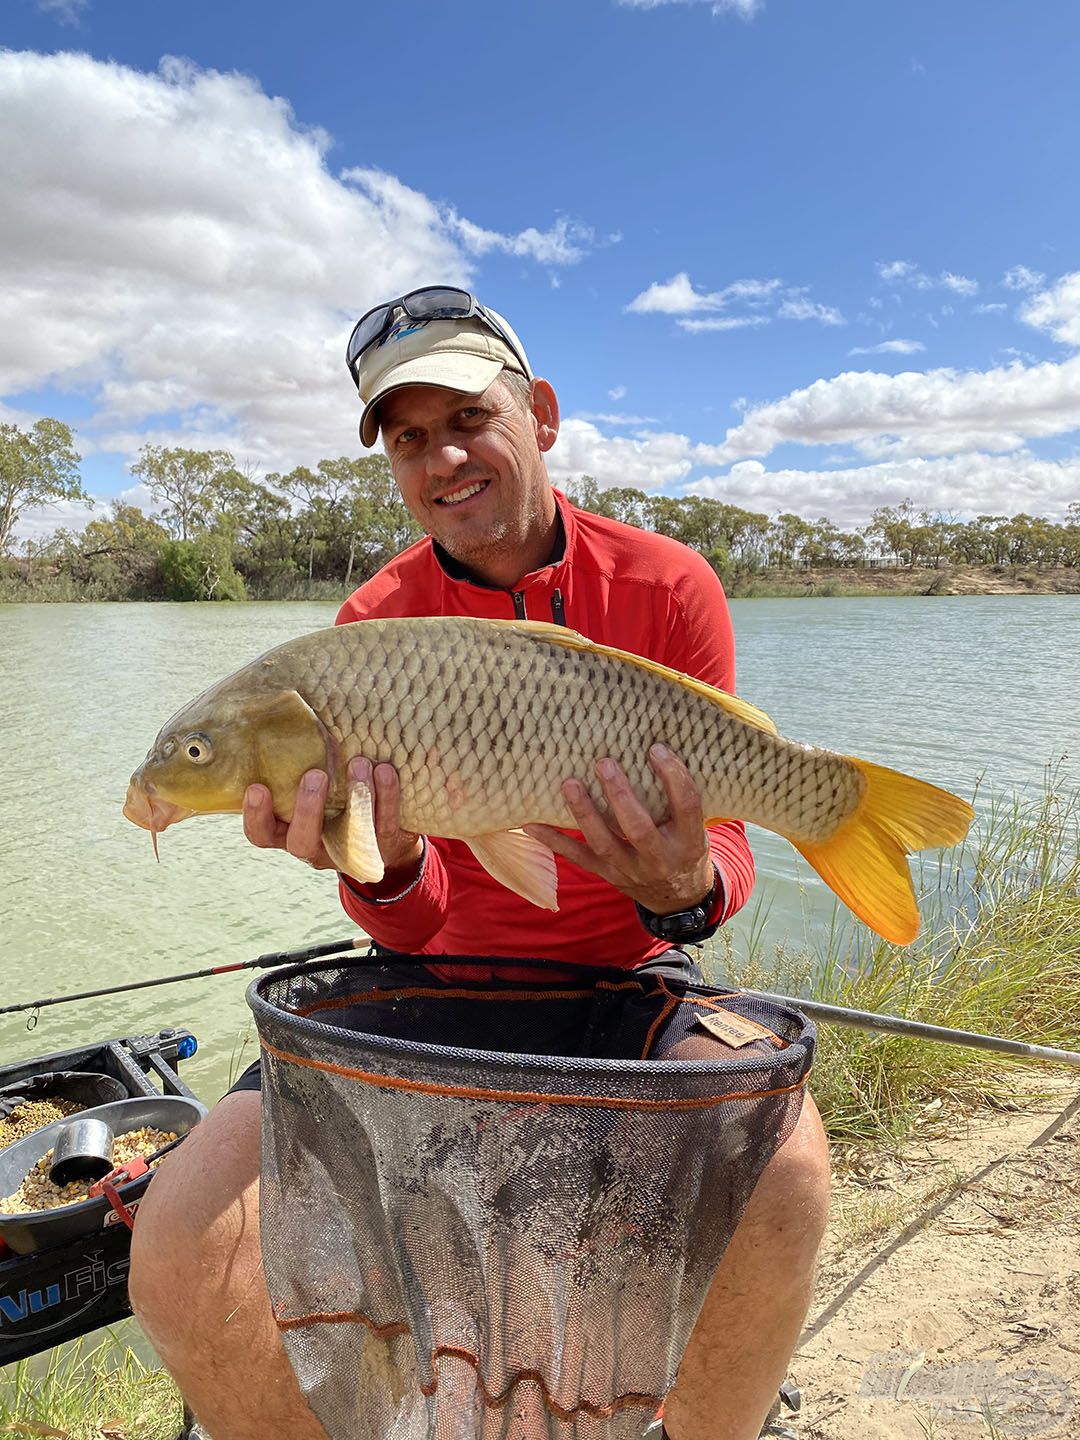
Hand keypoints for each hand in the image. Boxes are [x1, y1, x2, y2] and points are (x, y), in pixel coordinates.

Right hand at [243, 758, 423, 878]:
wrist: (384, 835)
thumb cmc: (333, 797)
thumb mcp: (312, 784)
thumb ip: (298, 764)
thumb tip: (293, 703)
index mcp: (289, 831)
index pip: (262, 833)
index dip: (256, 815)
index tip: (257, 787)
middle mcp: (316, 845)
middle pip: (301, 842)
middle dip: (307, 810)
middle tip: (315, 775)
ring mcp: (349, 849)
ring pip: (348, 835)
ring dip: (354, 797)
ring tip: (358, 763)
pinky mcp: (382, 844)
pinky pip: (385, 824)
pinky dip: (387, 796)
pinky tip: (385, 770)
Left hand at [523, 743, 714, 915]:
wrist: (678, 897)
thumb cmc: (685, 847)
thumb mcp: (696, 827)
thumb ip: (678, 798)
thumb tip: (655, 746)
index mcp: (690, 840)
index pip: (687, 805)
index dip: (673, 775)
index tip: (656, 748)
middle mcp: (660, 858)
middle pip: (639, 828)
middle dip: (619, 795)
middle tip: (603, 763)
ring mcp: (631, 869)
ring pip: (604, 843)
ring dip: (584, 813)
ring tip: (570, 784)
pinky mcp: (608, 874)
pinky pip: (578, 858)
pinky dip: (554, 841)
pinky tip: (531, 824)